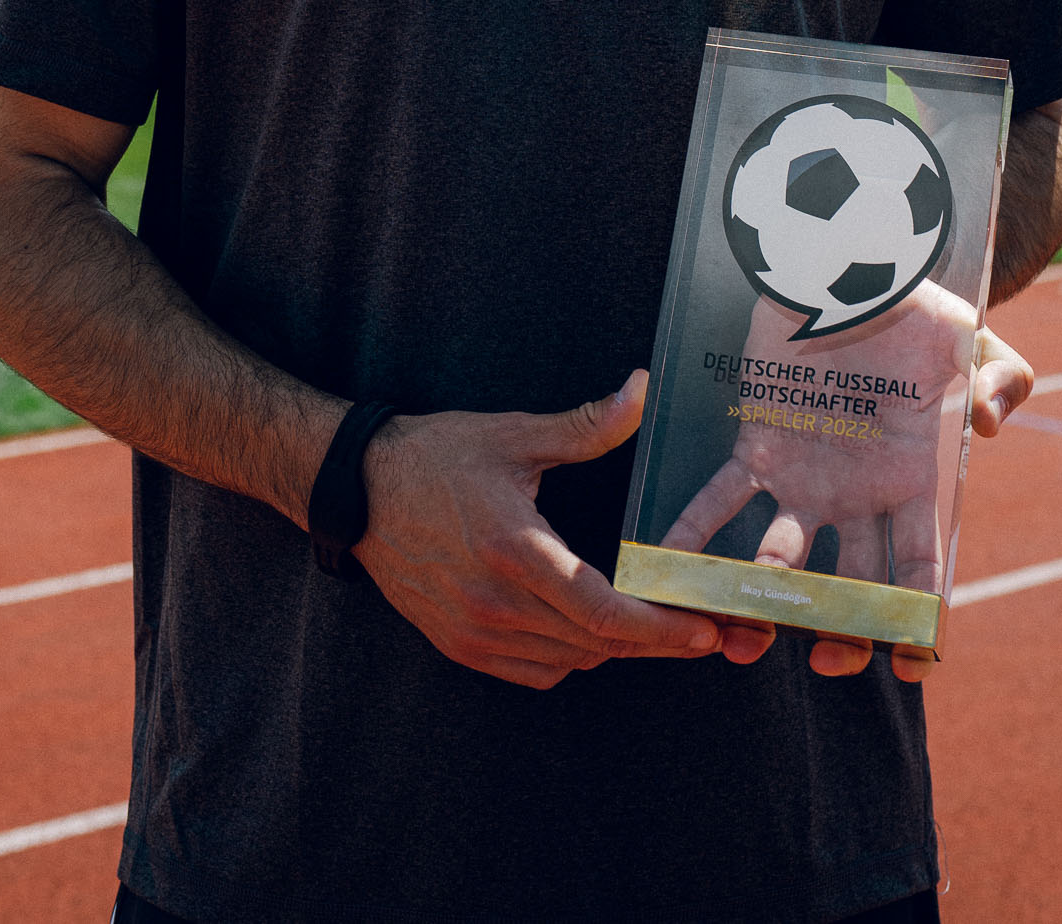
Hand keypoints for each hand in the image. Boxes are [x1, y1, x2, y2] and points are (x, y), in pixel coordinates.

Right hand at [354, 372, 742, 689]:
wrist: (357, 489)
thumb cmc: (437, 456)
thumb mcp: (515, 436)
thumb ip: (587, 425)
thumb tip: (643, 390)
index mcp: (514, 550)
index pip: (602, 613)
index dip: (660, 629)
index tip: (704, 630)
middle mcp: (493, 603)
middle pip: (595, 645)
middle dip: (653, 641)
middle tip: (698, 629)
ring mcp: (472, 631)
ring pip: (569, 662)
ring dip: (612, 649)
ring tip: (650, 626)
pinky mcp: (457, 644)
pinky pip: (534, 671)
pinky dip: (570, 658)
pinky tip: (587, 631)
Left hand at [662, 294, 1035, 685]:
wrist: (851, 267)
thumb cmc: (918, 310)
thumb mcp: (973, 338)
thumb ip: (1002, 378)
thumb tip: (989, 425)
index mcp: (915, 483)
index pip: (923, 568)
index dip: (921, 621)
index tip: (914, 666)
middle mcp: (858, 496)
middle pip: (851, 587)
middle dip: (842, 633)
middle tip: (828, 661)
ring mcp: (806, 479)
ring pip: (782, 558)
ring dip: (761, 599)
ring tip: (740, 631)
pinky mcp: (758, 449)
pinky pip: (721, 499)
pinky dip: (692, 532)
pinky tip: (665, 562)